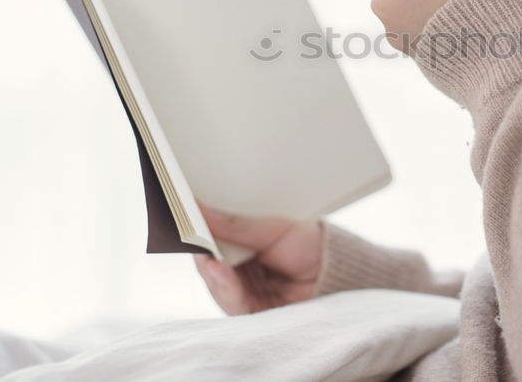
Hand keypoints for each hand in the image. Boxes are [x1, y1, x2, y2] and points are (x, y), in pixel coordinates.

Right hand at [193, 205, 323, 314]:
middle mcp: (239, 270)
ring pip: (215, 283)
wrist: (339, 273)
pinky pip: (230, 301)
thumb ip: (235, 225)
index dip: (197, 230)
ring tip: (204, 253)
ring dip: (209, 268)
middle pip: (208, 262)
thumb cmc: (310, 245)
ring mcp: (243, 292)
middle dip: (198, 249)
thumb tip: (198, 209)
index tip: (182, 215)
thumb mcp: (272, 228)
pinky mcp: (250, 313)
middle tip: (185, 232)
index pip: (212, 240)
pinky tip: (218, 269)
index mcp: (243, 246)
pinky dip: (223, 284)